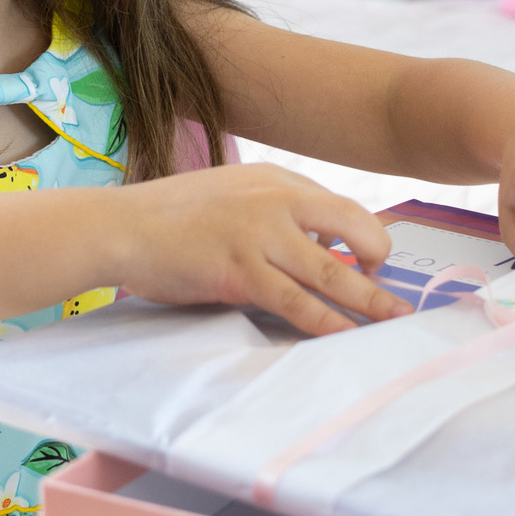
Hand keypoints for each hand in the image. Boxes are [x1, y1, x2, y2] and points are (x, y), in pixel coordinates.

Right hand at [109, 163, 410, 335]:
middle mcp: (274, 199)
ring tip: (395, 320)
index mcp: (274, 179)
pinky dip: (327, 322)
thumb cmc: (168, 218)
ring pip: (332, 272)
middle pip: (354, 228)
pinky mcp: (239, 269)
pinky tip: (345, 336)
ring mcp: (258, 234)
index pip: (340, 206)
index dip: (366, 237)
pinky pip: (296, 301)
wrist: (118, 226)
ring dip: (370, 300)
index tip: (377, 263)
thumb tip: (316, 248)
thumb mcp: (229, 196)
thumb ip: (272, 214)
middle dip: (383, 263)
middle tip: (396, 296)